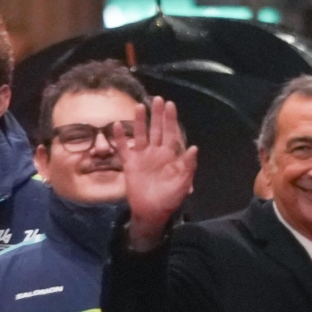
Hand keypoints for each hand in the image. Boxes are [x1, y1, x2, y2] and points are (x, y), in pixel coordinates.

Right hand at [118, 96, 198, 251]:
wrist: (151, 212)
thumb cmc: (169, 198)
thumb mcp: (182, 183)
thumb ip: (188, 166)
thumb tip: (194, 148)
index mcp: (170, 156)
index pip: (171, 133)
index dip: (170, 119)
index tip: (170, 105)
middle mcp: (156, 152)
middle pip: (156, 130)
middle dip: (157, 115)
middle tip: (157, 99)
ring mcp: (142, 157)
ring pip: (140, 135)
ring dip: (140, 122)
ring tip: (139, 107)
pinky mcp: (130, 164)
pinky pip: (124, 148)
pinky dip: (120, 138)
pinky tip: (117, 125)